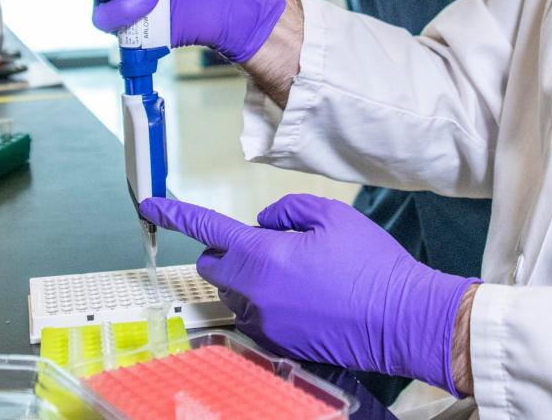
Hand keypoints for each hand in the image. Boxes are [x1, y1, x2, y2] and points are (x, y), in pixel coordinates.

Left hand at [141, 194, 478, 393]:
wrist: (402, 318)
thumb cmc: (372, 265)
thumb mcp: (332, 215)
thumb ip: (287, 211)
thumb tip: (264, 223)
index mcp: (264, 255)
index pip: (207, 229)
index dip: (174, 214)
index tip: (150, 205)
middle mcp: (255, 292)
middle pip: (215, 267)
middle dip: (230, 252)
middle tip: (273, 246)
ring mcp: (265, 323)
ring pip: (236, 293)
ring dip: (252, 280)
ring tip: (300, 276)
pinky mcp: (278, 345)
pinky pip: (256, 317)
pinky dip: (269, 304)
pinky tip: (307, 300)